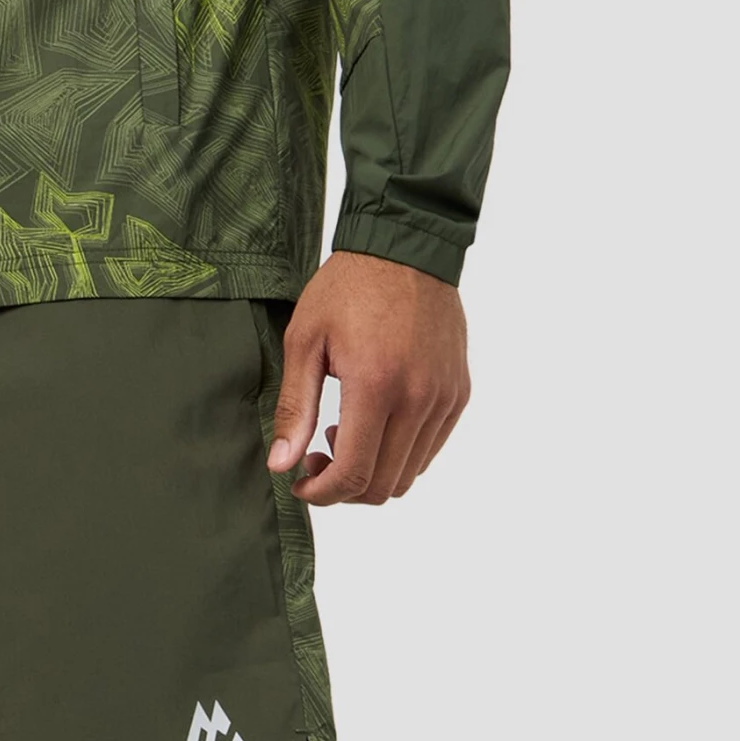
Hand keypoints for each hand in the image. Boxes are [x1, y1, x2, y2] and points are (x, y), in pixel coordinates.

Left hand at [267, 253, 470, 506]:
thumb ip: (295, 409)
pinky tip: (374, 423)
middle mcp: (418, 397)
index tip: (301, 484)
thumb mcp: (305, 342)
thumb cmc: (349, 288)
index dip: (322, 494)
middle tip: (317, 459)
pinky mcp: (457, 393)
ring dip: (371, 472)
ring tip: (345, 434)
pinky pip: (428, 450)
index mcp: (376, 385)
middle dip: (343, 488)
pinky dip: (398, 454)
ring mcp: (443, 397)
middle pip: (382, 486)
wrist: (406, 246)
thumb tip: (281, 465)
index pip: (353, 475)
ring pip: (407, 475)